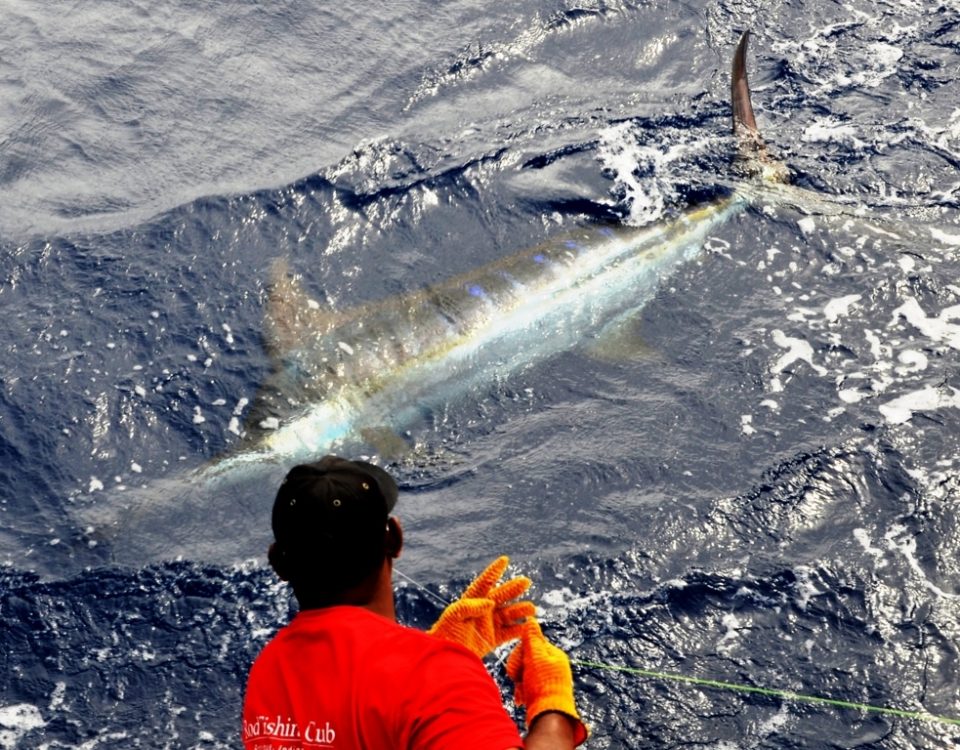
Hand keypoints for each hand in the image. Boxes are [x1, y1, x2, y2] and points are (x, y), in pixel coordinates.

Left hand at [427, 556, 534, 657]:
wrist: (445, 658)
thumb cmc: (445, 634)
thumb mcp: (453, 617)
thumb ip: (470, 607)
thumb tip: (490, 602)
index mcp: (471, 601)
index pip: (484, 583)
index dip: (494, 572)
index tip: (504, 560)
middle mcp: (482, 610)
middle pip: (501, 596)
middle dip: (513, 589)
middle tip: (526, 582)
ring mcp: (489, 624)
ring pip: (508, 614)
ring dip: (520, 610)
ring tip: (532, 608)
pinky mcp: (493, 639)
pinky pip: (509, 632)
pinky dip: (519, 629)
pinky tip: (528, 626)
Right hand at [507, 619, 587, 744]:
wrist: (549, 717)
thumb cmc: (543, 686)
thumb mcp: (536, 658)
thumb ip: (532, 639)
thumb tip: (531, 620)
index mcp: (554, 655)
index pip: (531, 644)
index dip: (520, 653)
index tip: (516, 665)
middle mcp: (554, 666)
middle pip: (528, 658)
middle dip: (519, 668)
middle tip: (515, 678)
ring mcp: (550, 680)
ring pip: (526, 673)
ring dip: (519, 681)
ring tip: (520, 690)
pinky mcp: (544, 693)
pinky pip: (529, 686)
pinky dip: (523, 690)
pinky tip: (521, 698)